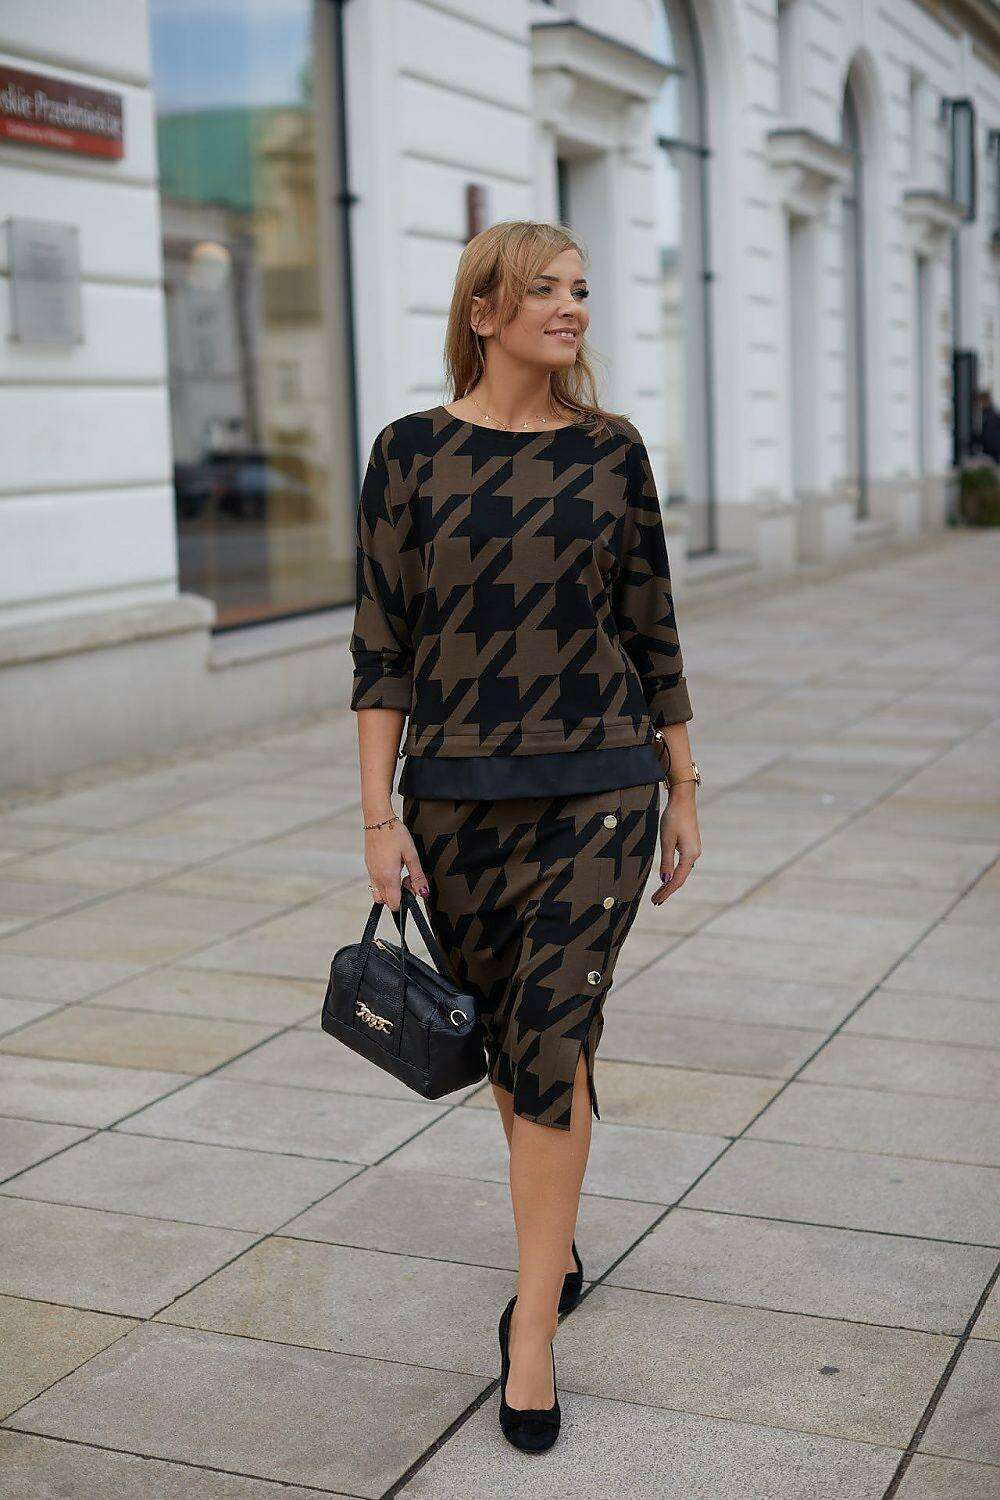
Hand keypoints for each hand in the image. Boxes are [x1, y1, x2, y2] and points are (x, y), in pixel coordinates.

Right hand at [365, 815, 429, 910]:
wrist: (378, 820)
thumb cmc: (395, 834)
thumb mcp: (411, 855)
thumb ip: (418, 876)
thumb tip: (423, 893)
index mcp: (388, 876)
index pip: (394, 904)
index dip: (405, 900)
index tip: (410, 885)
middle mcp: (377, 877)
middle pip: (386, 901)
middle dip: (397, 895)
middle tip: (406, 877)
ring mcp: (370, 872)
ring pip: (378, 893)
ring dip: (389, 890)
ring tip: (398, 872)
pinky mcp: (368, 866)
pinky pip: (374, 883)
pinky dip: (383, 882)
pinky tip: (391, 866)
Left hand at [651, 785, 700, 904]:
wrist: (683, 801)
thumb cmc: (673, 819)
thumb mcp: (667, 841)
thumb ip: (666, 861)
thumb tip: (665, 879)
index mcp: (689, 855)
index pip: (677, 879)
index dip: (666, 891)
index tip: (656, 901)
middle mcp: (694, 855)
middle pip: (680, 878)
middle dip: (667, 890)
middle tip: (655, 901)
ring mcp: (694, 850)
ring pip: (682, 872)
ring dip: (671, 882)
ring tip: (659, 892)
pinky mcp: (691, 845)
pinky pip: (683, 864)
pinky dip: (674, 873)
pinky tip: (667, 876)